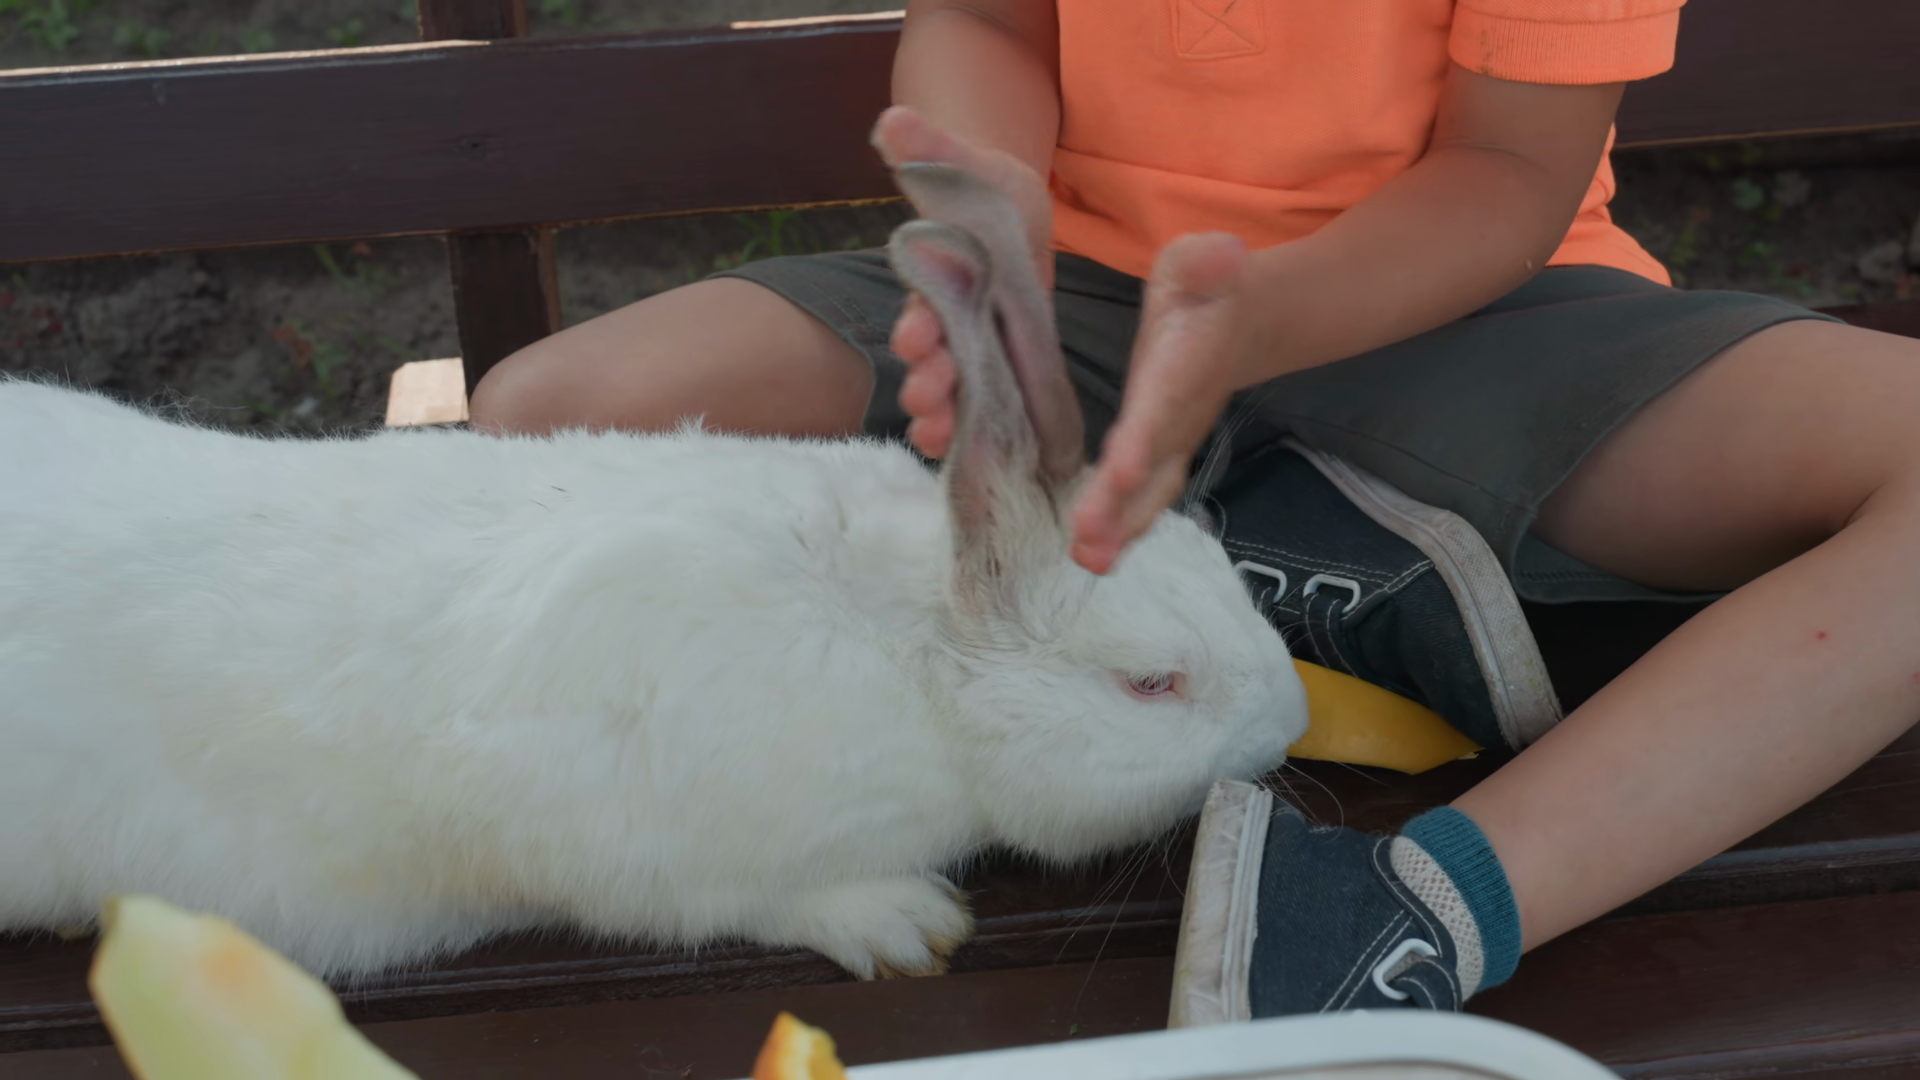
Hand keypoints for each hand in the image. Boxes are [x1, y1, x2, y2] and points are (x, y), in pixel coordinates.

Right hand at [872, 106, 1052, 459]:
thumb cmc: (984, 189)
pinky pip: (985, 406)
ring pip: (949, 392)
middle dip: (925, 379)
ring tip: (937, 435)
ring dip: (939, 414)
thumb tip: (894, 120)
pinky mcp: (1002, 366)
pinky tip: (971, 451)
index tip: (918, 334)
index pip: (919, 308)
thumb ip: (929, 149)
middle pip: (929, 360)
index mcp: (933, 281)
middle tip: (928, 393)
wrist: (1014, 212)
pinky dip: (973, 429)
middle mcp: (945, 323)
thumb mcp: (967, 164)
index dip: (916, 324)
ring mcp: (971, 349)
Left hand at [1069, 233, 1248, 574]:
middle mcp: (1180, 415)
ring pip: (1149, 492)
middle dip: (1121, 506)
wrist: (1245, 322)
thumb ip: (1209, 262)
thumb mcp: (1203, 260)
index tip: (1118, 472)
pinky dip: (1122, 528)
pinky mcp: (1161, 453)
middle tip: (1090, 545)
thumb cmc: (1210, 286)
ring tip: (1088, 561)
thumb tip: (1228, 255)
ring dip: (1120, 529)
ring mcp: (1174, 440)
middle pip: (1151, 468)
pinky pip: (1143, 496)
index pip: (1161, 409)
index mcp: (1183, 367)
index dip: (1142, 441)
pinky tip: (1092, 555)